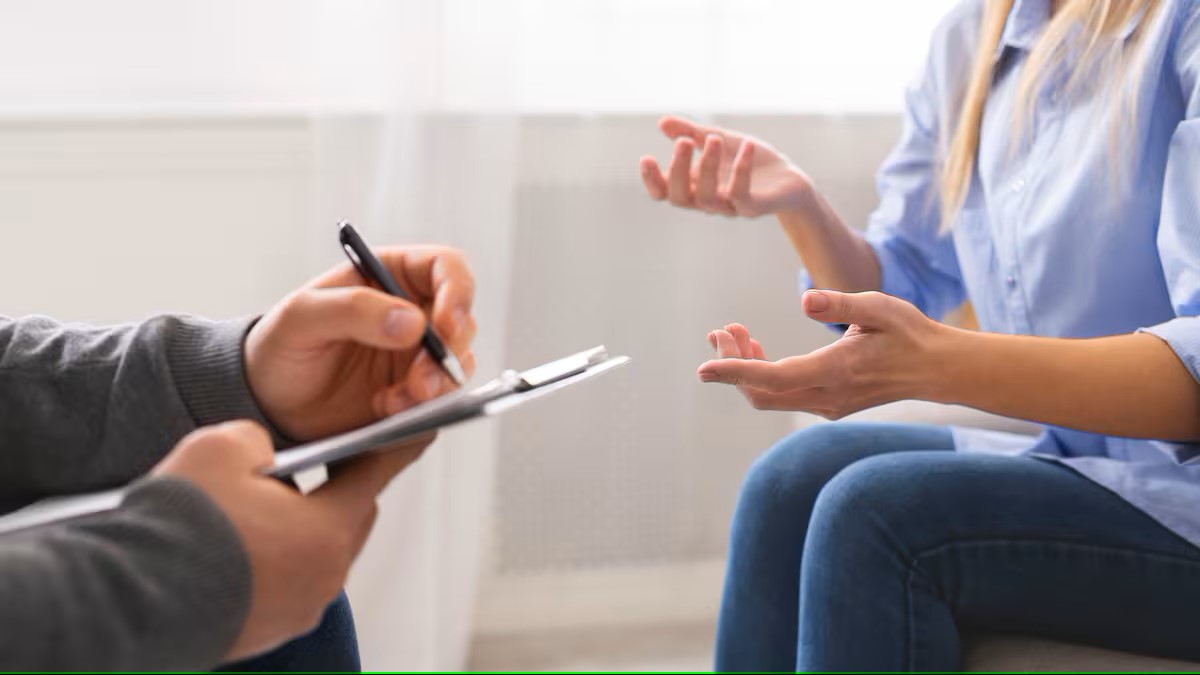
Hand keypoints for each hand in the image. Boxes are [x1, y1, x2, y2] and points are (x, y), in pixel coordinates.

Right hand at [153, 420, 427, 660]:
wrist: (128, 599)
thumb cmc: (180, 525)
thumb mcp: (223, 446)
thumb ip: (260, 440)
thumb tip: (264, 456)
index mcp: (328, 532)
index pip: (374, 477)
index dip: (393, 447)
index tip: (416, 433)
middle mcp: (322, 579)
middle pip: (349, 521)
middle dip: (337, 491)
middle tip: (318, 465)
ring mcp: (295, 612)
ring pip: (315, 557)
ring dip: (299, 531)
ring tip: (261, 509)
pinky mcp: (264, 634)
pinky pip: (284, 587)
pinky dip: (272, 564)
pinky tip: (237, 547)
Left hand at [245, 246, 476, 440]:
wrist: (267, 403)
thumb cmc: (278, 346)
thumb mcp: (301, 317)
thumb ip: (354, 309)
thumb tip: (411, 322)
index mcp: (389, 275)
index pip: (445, 268)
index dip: (457, 293)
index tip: (447, 326)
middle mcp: (411, 311)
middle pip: (462, 321)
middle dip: (448, 353)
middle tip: (420, 381)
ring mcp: (415, 353)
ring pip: (457, 363)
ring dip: (437, 385)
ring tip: (394, 400)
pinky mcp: (414, 391)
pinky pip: (440, 398)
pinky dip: (421, 408)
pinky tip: (385, 408)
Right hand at [639, 116, 812, 217]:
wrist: (788, 179)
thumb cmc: (749, 160)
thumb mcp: (718, 140)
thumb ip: (692, 132)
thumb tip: (661, 122)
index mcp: (694, 186)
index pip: (664, 192)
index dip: (652, 179)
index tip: (646, 157)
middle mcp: (707, 200)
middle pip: (680, 197)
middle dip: (679, 169)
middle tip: (684, 142)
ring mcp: (729, 207)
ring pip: (708, 198)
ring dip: (707, 167)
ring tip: (714, 138)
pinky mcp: (753, 208)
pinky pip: (742, 195)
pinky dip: (742, 170)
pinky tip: (746, 145)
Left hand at [697, 290, 944, 417]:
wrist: (937, 369)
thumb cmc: (909, 333)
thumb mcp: (879, 307)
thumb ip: (841, 303)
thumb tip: (805, 299)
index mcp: (836, 371)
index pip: (772, 378)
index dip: (735, 373)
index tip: (703, 368)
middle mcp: (827, 396)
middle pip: (762, 392)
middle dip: (733, 364)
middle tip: (720, 330)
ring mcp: (827, 405)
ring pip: (770, 396)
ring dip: (745, 368)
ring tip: (732, 333)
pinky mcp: (828, 404)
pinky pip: (783, 395)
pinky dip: (761, 374)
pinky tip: (755, 348)